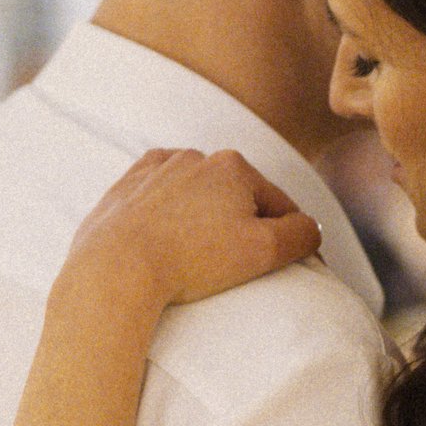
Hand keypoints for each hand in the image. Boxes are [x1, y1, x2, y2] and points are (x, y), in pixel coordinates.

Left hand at [58, 149, 321, 315]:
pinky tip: (166, 242)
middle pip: (236, 197)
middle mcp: (195, 157)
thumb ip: (301, 235)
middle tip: (230, 266)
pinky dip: (168, 217)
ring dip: (204, 220)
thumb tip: (311, 227)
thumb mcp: (264, 252)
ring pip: (197, 196)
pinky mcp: (126, 187)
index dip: (285, 236)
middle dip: (241, 226)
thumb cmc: (191, 260)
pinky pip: (160, 199)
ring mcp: (157, 169)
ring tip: (194, 258)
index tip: (277, 264)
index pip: (279, 204)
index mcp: (234, 166)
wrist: (115, 268)